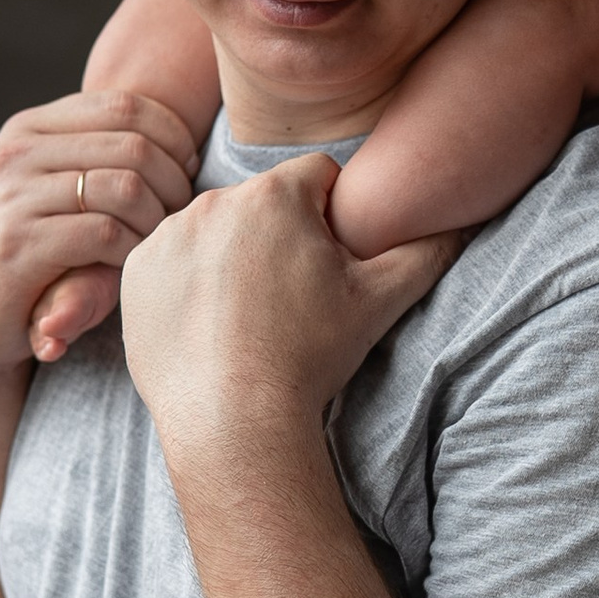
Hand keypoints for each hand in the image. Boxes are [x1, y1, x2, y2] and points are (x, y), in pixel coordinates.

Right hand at [0, 88, 200, 395]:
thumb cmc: (34, 252)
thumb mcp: (53, 189)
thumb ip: (94, 155)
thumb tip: (180, 142)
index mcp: (26, 129)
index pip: (124, 106)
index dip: (172, 136)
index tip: (186, 171)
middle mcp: (14, 155)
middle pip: (132, 145)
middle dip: (173, 182)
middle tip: (179, 214)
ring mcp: (10, 199)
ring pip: (125, 187)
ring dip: (156, 219)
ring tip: (154, 241)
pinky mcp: (17, 247)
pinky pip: (106, 234)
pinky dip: (133, 250)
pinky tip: (129, 265)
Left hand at [117, 151, 456, 464]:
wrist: (233, 419)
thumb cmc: (310, 356)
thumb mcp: (382, 300)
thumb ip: (428, 249)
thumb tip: (461, 218)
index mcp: (275, 194)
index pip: (317, 179)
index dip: (330, 219)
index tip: (326, 266)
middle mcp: (214, 200)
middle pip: (262, 205)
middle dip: (278, 238)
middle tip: (288, 300)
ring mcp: (168, 235)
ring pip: (215, 231)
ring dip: (231, 258)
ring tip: (247, 317)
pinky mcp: (137, 272)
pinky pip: (171, 262)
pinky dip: (188, 286)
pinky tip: (209, 326)